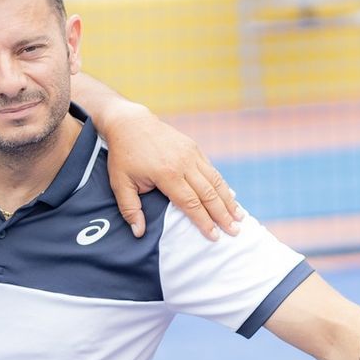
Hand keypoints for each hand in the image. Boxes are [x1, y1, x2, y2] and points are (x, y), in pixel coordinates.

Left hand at [99, 103, 243, 240]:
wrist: (130, 122)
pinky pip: (212, 170)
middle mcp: (183, 163)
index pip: (190, 203)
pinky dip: (222, 185)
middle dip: (223, 215)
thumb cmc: (123, 156)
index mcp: (166, 174)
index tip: (214, 237)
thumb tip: (139, 233)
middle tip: (235, 232)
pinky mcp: (194, 148)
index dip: (204, 222)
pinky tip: (230, 197)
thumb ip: (130, 209)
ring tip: (240, 217)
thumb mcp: (119, 183)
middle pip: (208, 194)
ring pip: (215, 181)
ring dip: (228, 201)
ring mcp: (191, 154)